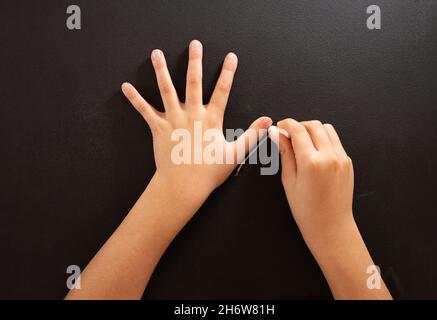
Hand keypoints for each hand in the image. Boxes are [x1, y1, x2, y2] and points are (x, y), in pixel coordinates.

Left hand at [122, 40, 271, 202]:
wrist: (183, 186)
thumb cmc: (209, 172)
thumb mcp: (235, 154)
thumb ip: (252, 135)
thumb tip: (267, 120)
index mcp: (211, 119)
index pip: (222, 91)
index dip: (227, 73)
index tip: (230, 56)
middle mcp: (192, 115)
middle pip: (193, 82)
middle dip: (195, 62)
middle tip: (194, 44)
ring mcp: (173, 120)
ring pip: (166, 90)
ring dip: (161, 70)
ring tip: (156, 53)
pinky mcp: (158, 128)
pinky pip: (144, 110)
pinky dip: (135, 98)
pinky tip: (125, 86)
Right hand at [270, 119, 354, 249]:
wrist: (331, 226)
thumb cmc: (307, 210)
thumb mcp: (289, 181)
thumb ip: (285, 153)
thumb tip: (277, 134)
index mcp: (312, 162)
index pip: (298, 130)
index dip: (286, 124)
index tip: (279, 127)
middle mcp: (329, 156)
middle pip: (313, 125)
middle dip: (299, 126)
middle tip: (289, 136)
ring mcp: (341, 158)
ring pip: (327, 129)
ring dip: (313, 130)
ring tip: (302, 143)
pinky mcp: (347, 162)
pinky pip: (335, 141)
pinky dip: (323, 140)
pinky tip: (314, 153)